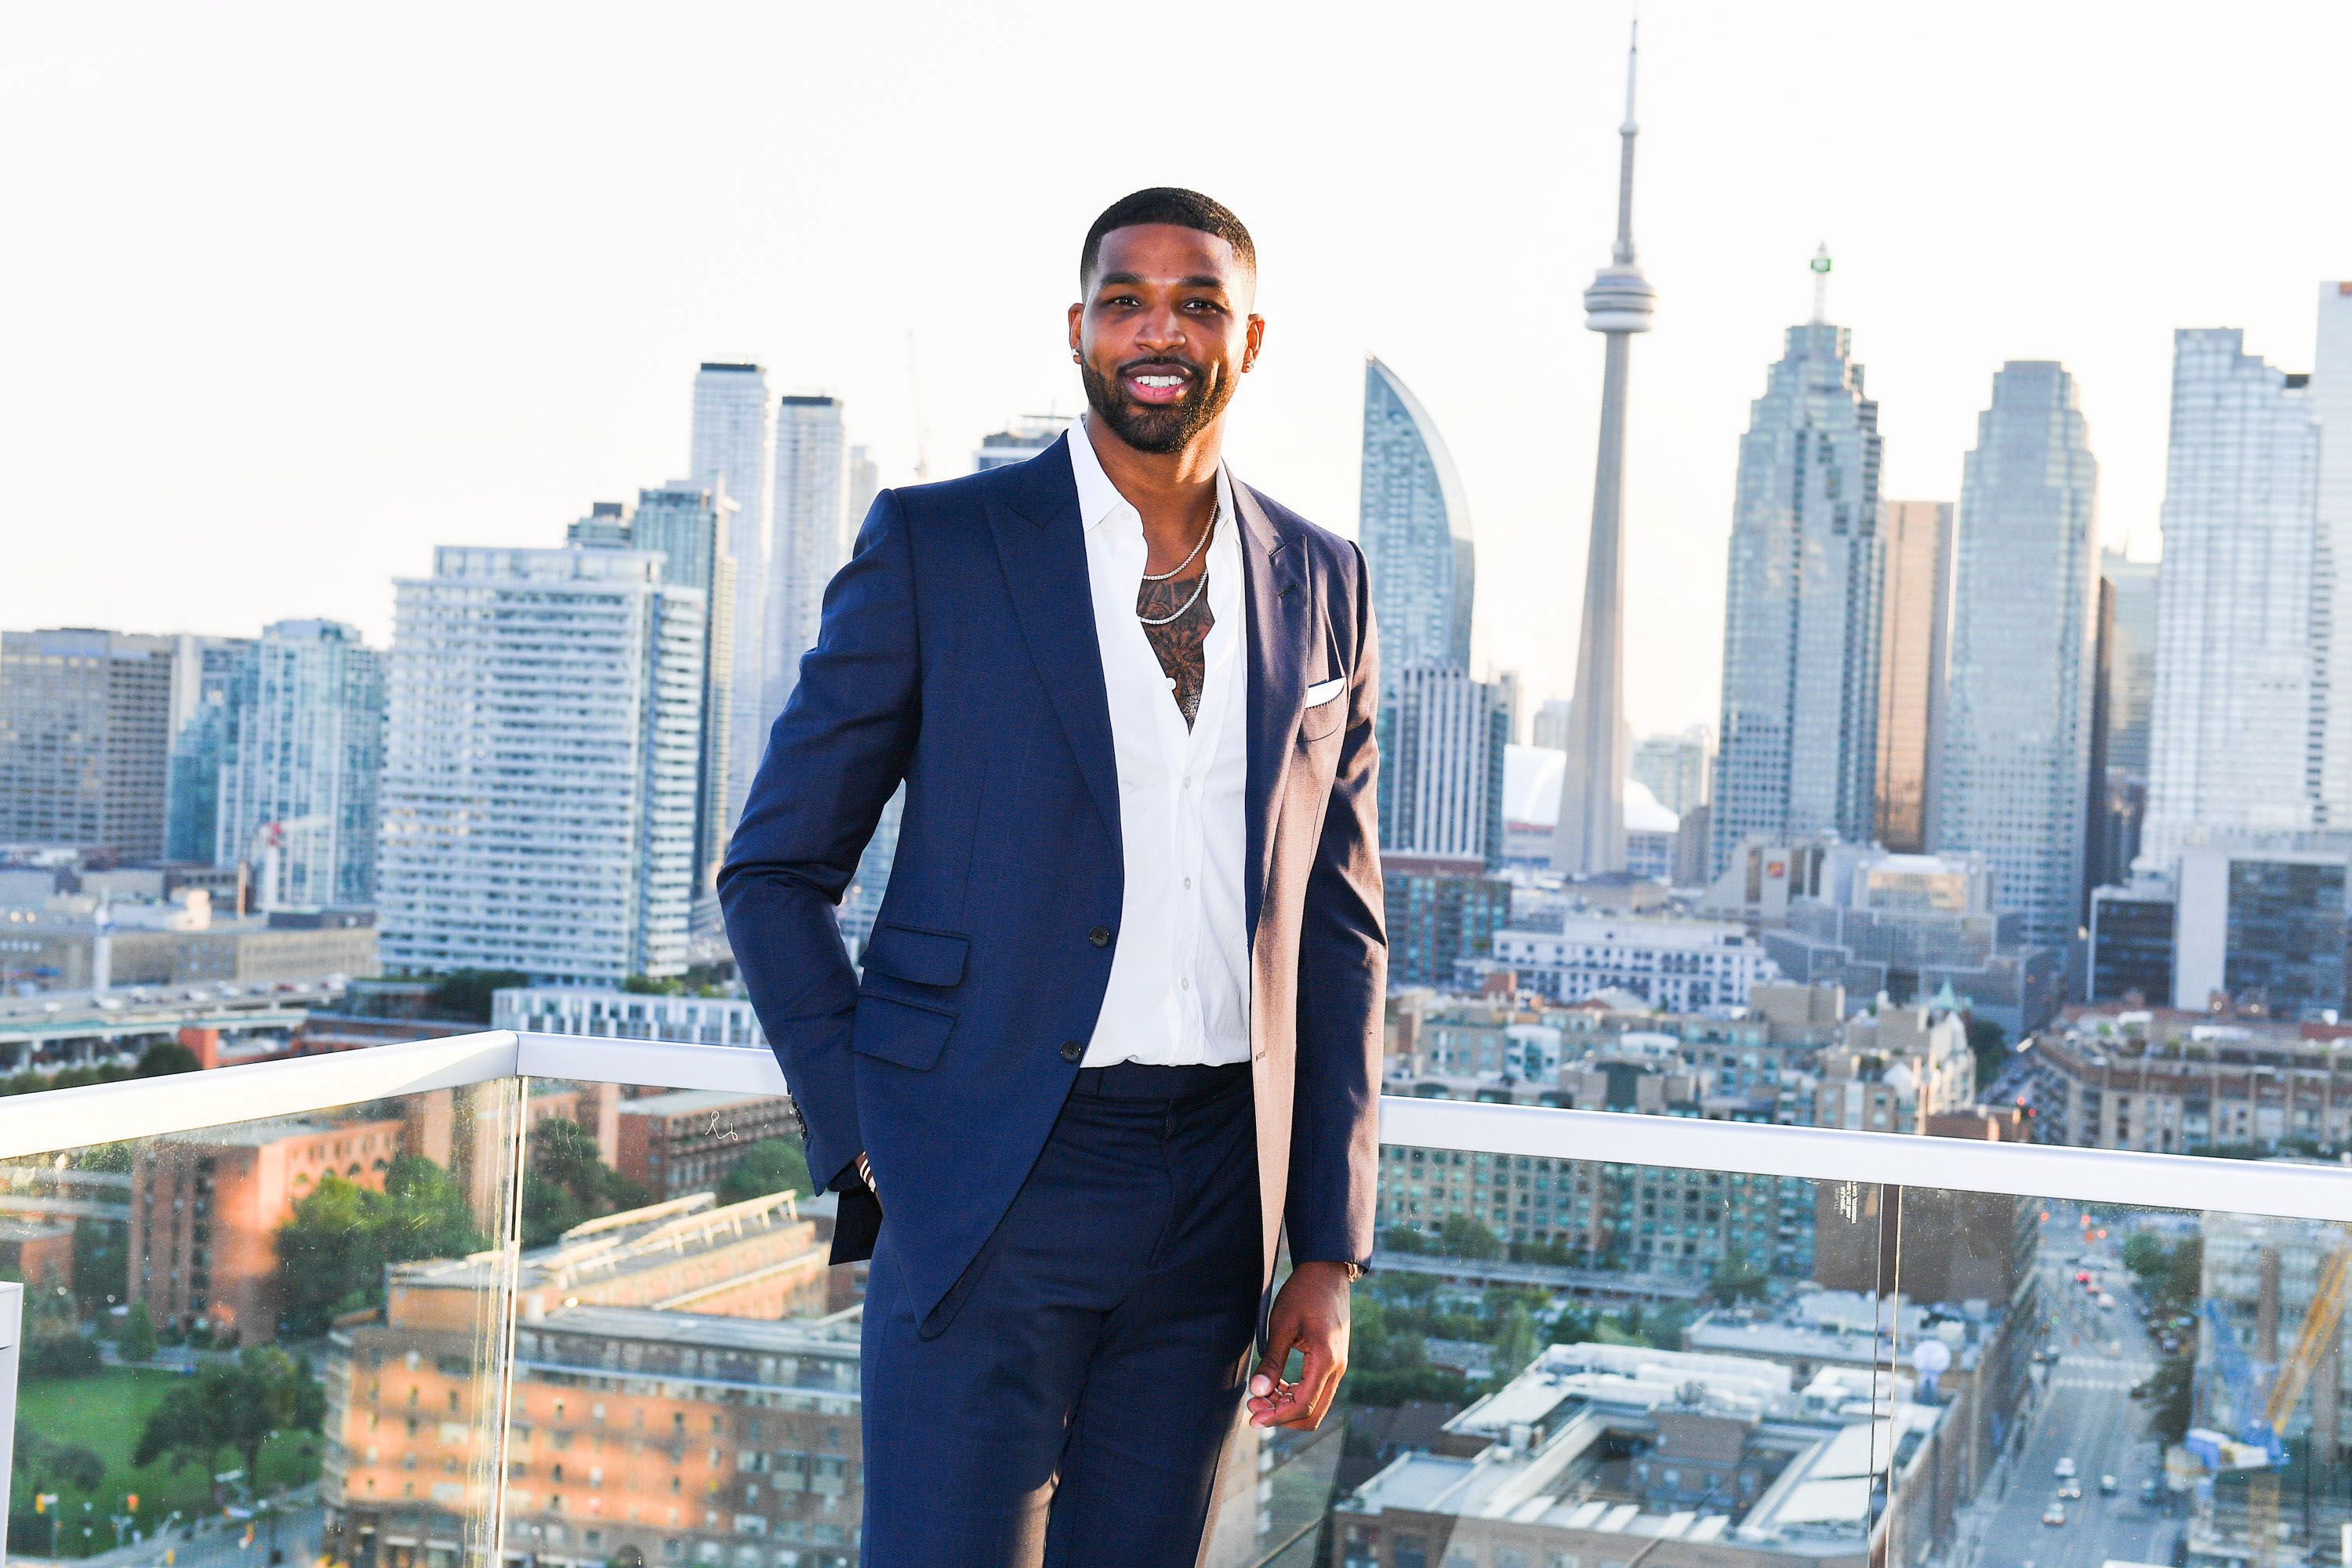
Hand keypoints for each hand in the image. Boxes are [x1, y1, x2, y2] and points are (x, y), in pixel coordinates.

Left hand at [1246, 1260, 1352, 1429]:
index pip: (1303, 1405)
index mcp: (1326, 1360)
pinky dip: (1296, 1395)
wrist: (1327, 1272)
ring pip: (1315, 1405)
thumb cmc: (1303, 1293)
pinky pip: (1317, 1390)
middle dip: (1281, 1416)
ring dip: (1288, 1407)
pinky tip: (1277, 1385)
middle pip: (1312, 1414)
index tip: (1253, 1418)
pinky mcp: (1334, 1361)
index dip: (1276, 1417)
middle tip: (1253, 1407)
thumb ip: (1272, 1361)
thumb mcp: (1282, 1325)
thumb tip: (1258, 1392)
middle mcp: (1337, 1368)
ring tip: (1261, 1396)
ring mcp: (1338, 1366)